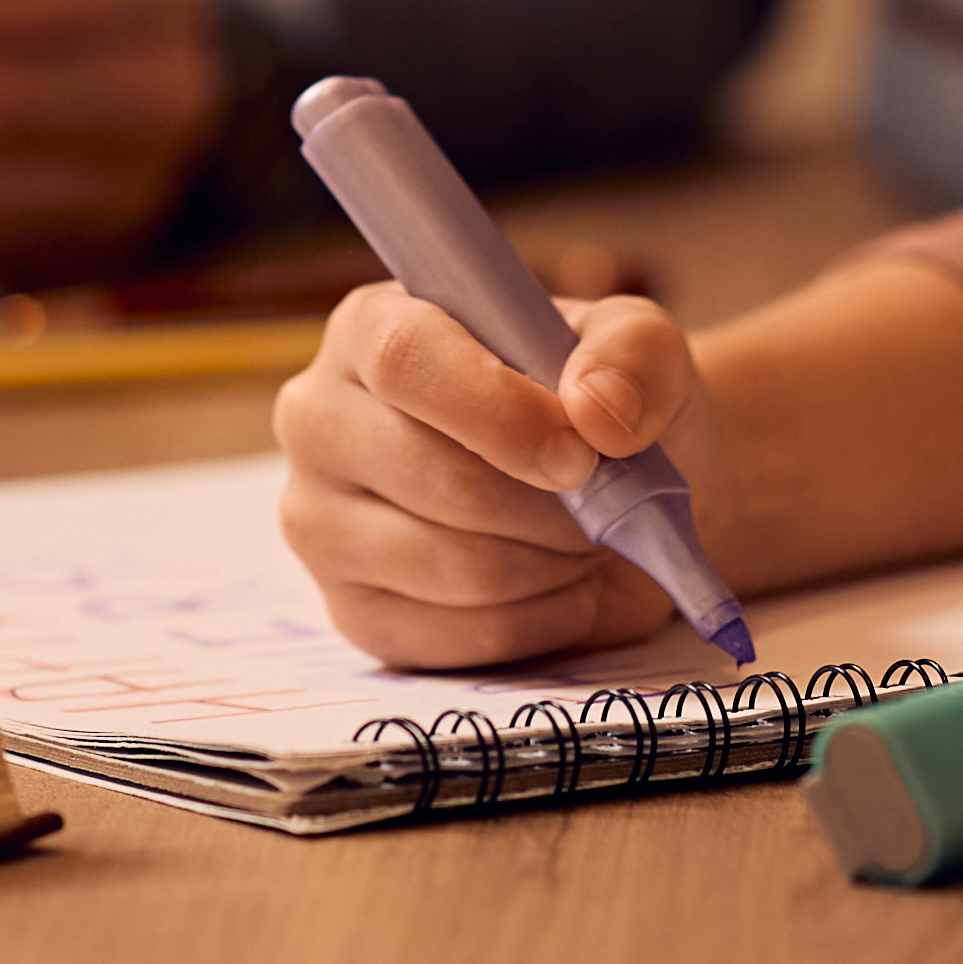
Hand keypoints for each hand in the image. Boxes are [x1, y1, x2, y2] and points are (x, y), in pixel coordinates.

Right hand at [273, 276, 719, 666]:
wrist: (616, 497)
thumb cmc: (602, 404)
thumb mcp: (641, 349)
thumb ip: (632, 353)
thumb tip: (597, 408)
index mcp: (372, 328)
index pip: (404, 359)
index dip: (497, 411)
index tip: (579, 455)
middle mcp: (321, 420)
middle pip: (432, 476)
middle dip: (548, 505)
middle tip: (604, 500)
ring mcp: (321, 523)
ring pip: (451, 565)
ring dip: (550, 561)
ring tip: (581, 535)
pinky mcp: (352, 613)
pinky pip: (458, 635)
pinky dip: (538, 618)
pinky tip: (555, 584)